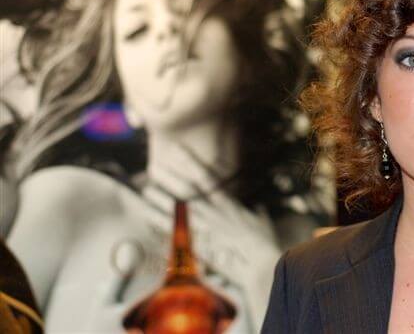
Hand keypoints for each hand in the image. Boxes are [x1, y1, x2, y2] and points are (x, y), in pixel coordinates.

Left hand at [141, 139, 281, 326]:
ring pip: (179, 213)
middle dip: (170, 180)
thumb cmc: (264, 242)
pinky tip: (151, 222)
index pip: (206, 178)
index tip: (176, 150)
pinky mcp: (201, 246)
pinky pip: (178, 236)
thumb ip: (256, 213)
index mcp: (228, 203)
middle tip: (152, 168)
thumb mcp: (262, 222)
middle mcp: (213, 213)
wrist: (261, 264)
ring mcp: (205, 229)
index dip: (191, 162)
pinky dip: (165, 228)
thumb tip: (256, 208)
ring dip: (161, 201)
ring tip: (147, 191)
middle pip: (187, 193)